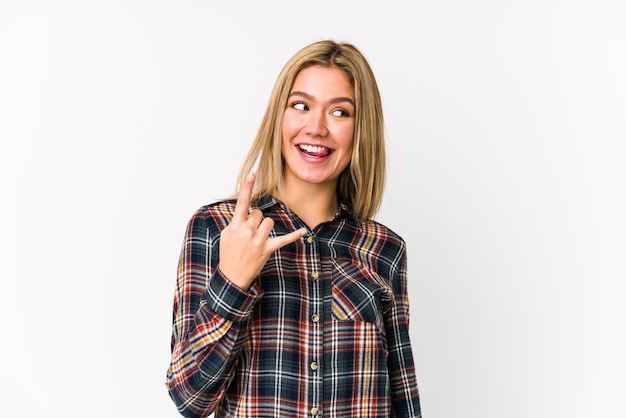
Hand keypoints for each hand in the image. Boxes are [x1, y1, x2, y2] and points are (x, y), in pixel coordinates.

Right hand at [218, 173, 306, 289]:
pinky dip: (293, 236)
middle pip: (259, 213)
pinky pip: (283, 240)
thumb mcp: (226, 234)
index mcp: (235, 225)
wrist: (232, 275)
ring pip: (269, 222)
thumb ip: (236, 221)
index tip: (252, 174)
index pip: (242, 203)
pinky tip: (303, 232)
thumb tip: (245, 213)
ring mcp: (258, 240)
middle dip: (255, 220)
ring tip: (257, 239)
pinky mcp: (267, 249)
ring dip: (265, 228)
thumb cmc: (228, 253)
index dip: (247, 187)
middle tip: (249, 234)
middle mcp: (247, 231)